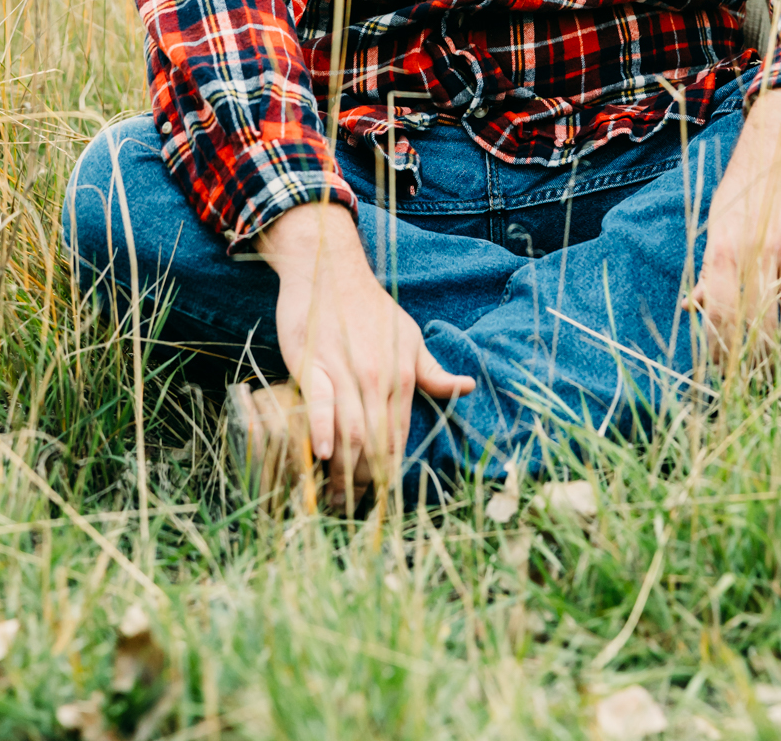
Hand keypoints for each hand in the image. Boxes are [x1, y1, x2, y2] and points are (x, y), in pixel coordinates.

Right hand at [259, 201, 473, 499]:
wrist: (329, 268)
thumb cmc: (369, 305)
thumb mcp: (409, 335)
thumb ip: (432, 370)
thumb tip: (467, 387)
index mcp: (402, 374)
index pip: (399, 437)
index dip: (391, 472)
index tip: (382, 501)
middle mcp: (377, 377)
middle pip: (376, 443)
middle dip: (367, 483)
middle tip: (354, 511)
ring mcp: (345, 371)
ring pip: (351, 432)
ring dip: (344, 471)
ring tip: (336, 500)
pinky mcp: (313, 364)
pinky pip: (320, 405)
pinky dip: (322, 433)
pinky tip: (321, 456)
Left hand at [694, 87, 780, 358]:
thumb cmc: (747, 185)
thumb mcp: (717, 221)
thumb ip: (711, 268)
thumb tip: (693, 309)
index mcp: (725, 247)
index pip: (721, 316)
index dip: (722, 352)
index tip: (724, 370)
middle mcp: (759, 250)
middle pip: (762, 327)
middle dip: (760, 361)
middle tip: (759, 378)